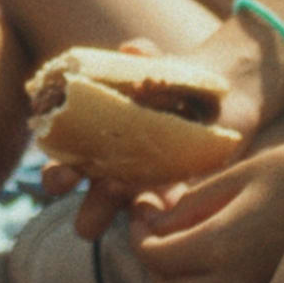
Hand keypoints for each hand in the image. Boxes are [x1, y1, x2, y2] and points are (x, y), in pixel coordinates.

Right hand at [36, 34, 282, 242]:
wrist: (224, 90)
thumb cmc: (176, 76)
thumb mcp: (157, 64)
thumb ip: (144, 56)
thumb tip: (133, 49)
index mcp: (98, 136)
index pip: (69, 160)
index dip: (58, 173)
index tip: (60, 180)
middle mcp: (116, 165)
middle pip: (94, 194)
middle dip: (87, 210)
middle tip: (84, 224)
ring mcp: (147, 181)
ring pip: (127, 209)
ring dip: (124, 223)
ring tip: (122, 233)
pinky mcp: (179, 191)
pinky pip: (169, 210)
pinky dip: (165, 215)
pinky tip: (167, 219)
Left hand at [126, 131, 283, 282]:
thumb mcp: (241, 175)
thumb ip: (194, 202)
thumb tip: (156, 220)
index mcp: (224, 247)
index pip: (154, 258)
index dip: (138, 234)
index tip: (143, 208)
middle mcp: (239, 282)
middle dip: (153, 261)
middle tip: (157, 224)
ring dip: (181, 270)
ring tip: (190, 225)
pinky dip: (210, 273)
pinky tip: (223, 235)